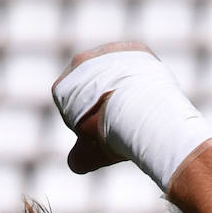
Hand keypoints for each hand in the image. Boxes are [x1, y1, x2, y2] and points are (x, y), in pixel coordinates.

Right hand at [52, 42, 152, 174]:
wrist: (143, 111)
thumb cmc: (111, 134)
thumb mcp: (88, 155)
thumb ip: (77, 159)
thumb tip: (76, 163)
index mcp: (62, 87)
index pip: (70, 107)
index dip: (85, 124)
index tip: (100, 135)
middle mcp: (81, 61)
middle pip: (92, 87)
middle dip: (103, 104)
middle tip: (120, 124)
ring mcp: (108, 52)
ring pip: (115, 74)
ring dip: (122, 89)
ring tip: (138, 111)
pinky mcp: (134, 49)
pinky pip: (136, 66)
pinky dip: (141, 79)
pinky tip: (148, 97)